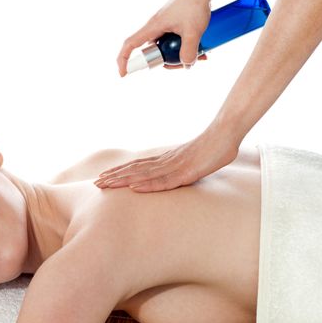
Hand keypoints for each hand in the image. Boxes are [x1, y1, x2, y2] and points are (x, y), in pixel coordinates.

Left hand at [94, 126, 239, 191]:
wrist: (225, 134)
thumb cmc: (213, 147)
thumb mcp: (193, 159)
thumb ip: (181, 166)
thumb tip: (177, 172)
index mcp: (166, 159)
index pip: (138, 166)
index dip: (121, 171)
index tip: (105, 176)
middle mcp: (165, 162)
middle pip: (135, 170)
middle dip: (115, 177)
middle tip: (96, 183)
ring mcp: (174, 167)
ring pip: (143, 175)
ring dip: (123, 180)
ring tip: (106, 185)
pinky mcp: (185, 173)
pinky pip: (163, 182)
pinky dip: (148, 185)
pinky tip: (134, 188)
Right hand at [117, 0, 212, 75]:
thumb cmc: (194, 4)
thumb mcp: (193, 31)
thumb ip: (189, 51)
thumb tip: (186, 65)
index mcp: (152, 27)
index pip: (130, 45)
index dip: (123, 60)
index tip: (123, 73)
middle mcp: (155, 28)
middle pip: (151, 52)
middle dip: (165, 62)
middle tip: (182, 65)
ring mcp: (164, 27)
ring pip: (165, 48)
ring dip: (179, 56)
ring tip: (199, 56)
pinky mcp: (173, 26)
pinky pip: (174, 42)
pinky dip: (185, 48)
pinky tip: (201, 49)